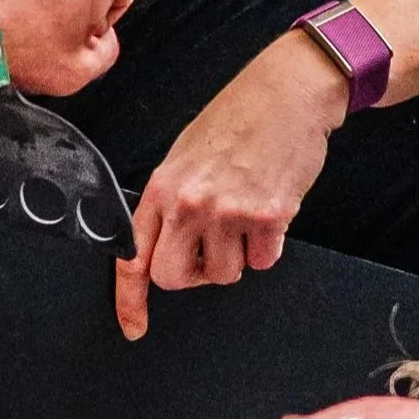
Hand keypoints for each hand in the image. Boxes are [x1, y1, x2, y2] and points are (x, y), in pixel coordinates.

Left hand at [116, 32, 347, 339]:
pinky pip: (263, 262)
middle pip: (174, 277)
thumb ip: (173, 200)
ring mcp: (228, 212)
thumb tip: (167, 243)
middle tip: (210, 249)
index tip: (133, 325)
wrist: (287, 92)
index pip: (134, 255)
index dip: (130, 299)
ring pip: (225, 275)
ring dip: (238, 256)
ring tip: (245, 213)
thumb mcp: (187, 154)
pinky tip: (269, 210)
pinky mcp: (268, 217)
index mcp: (163, 186)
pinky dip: (268, 246)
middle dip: (194, 274)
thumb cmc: (238, 117)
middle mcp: (190, 203)